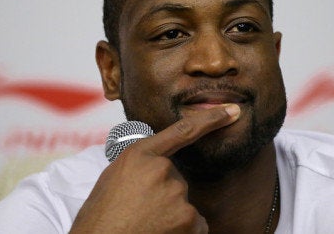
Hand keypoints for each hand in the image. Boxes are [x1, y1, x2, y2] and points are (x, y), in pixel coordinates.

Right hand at [69, 104, 240, 233]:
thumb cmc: (100, 219)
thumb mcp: (113, 179)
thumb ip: (141, 166)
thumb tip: (162, 166)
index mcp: (139, 154)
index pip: (182, 131)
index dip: (211, 119)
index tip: (233, 111)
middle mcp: (160, 168)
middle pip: (177, 180)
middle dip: (164, 197)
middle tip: (140, 213)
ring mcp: (176, 191)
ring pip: (184, 204)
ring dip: (171, 216)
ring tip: (145, 225)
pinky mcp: (188, 217)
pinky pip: (195, 224)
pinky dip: (182, 232)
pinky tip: (158, 233)